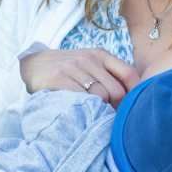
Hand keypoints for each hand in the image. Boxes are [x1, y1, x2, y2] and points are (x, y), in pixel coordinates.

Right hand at [20, 48, 140, 105]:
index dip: (134, 93)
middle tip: (109, 117)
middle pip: (116, 91)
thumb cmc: (70, 69)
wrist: (34, 64)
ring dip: (99, 110)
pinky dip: (84, 109)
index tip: (132, 107)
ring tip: (93, 115)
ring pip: (100, 97)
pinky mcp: (58, 79)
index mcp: (101, 55)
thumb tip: (136, 98)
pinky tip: (80, 111)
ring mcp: (73, 68)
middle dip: (116, 107)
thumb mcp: (91, 65)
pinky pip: (80, 98)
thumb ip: (111, 75)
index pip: (129, 74)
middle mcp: (89, 59)